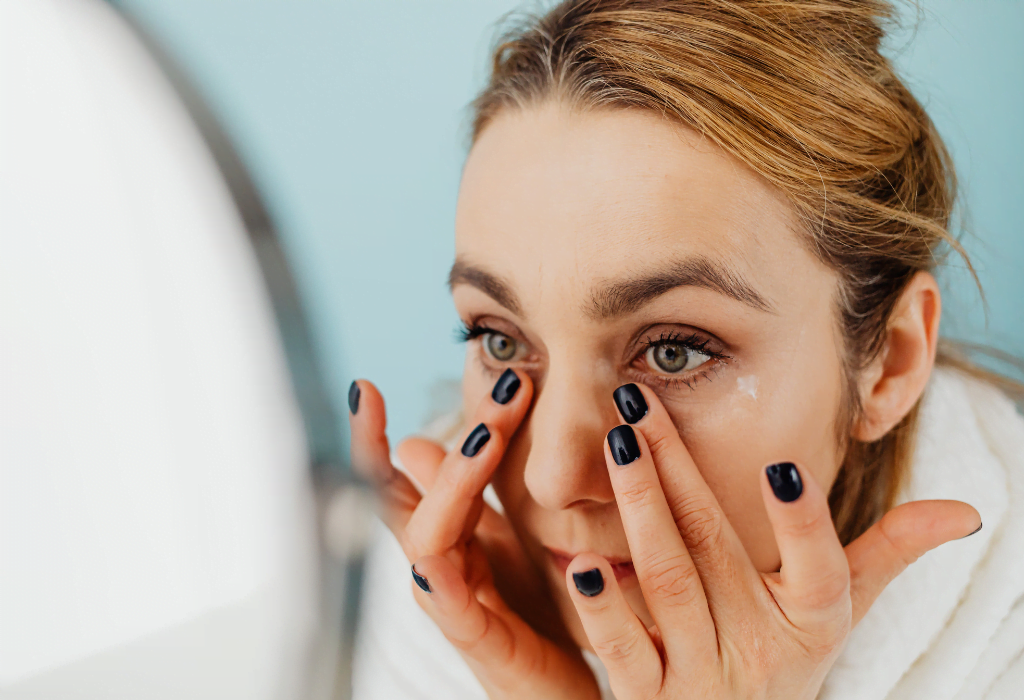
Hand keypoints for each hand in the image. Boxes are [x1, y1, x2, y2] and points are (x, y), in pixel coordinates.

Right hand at [348, 372, 599, 699]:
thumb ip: (465, 491)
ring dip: (454, 484)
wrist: (561, 686)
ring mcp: (451, 602)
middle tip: (504, 389)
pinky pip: (452, 606)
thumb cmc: (529, 612)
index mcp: (445, 534)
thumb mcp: (499, 537)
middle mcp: (436, 565)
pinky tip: (432, 557)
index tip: (365, 387)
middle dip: (454, 436)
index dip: (372, 437)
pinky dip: (441, 578)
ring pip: (428, 537)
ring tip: (484, 438)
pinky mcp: (480, 642)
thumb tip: (414, 442)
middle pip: (413, 496)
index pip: (396, 478)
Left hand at [566, 383, 980, 698]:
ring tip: (615, 446)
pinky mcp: (651, 698)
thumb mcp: (837, 613)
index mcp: (810, 620)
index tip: (781, 467)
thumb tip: (965, 512)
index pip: (820, 572)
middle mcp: (758, 646)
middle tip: (638, 401)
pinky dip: (604, 612)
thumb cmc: (786, 655)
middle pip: (718, 550)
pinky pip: (626, 653)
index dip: (804, 525)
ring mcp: (702, 675)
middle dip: (677, 470)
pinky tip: (578, 564)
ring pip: (669, 584)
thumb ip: (886, 555)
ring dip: (641, 512)